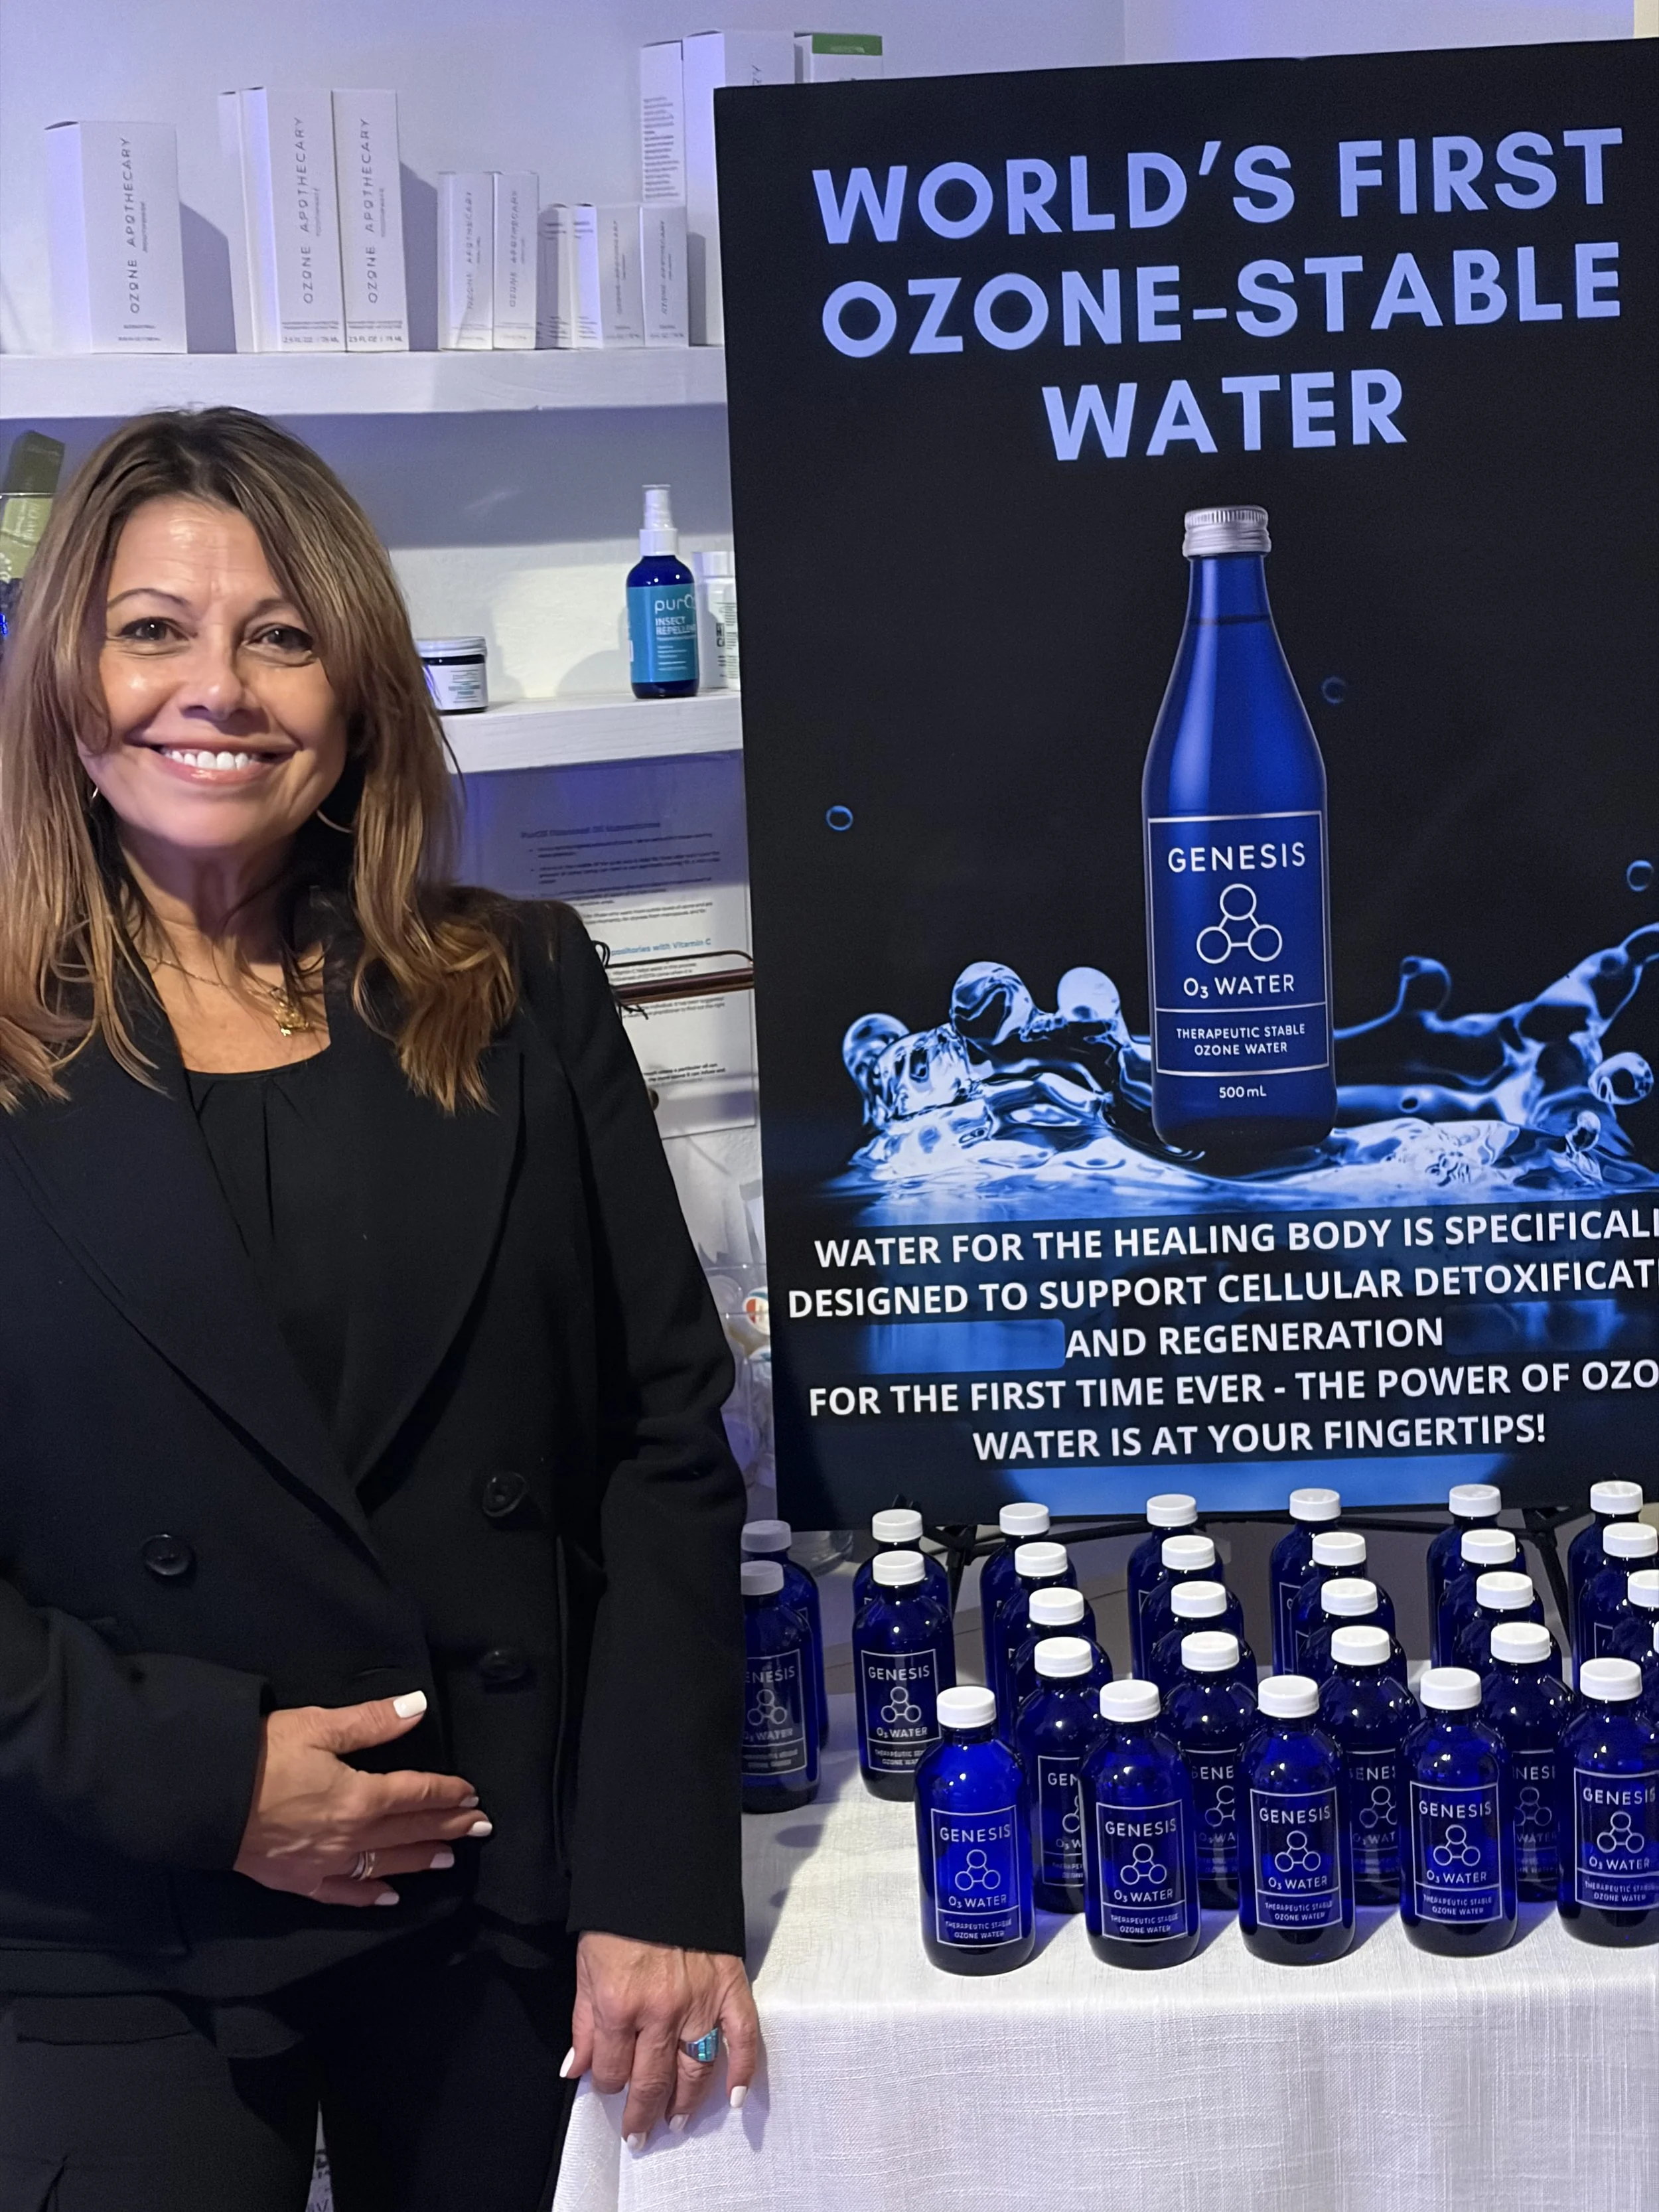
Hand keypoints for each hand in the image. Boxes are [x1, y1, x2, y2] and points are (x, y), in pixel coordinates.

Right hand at [233, 1692, 486, 1907]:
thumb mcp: (317, 1726)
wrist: (202, 1798)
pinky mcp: (297, 1881)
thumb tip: (418, 1707)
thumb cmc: (260, 1755)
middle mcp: (349, 1837)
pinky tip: (390, 1897)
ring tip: (450, 1856)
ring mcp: (324, 1864)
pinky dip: (369, 1896)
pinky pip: (342, 1894)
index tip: (471, 1793)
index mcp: (359, 1796)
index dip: (446, 1792)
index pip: (415, 1793)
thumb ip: (372, 1722)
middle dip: (447, 1826)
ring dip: (420, 1858)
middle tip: (480, 1827)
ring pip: (385, 1863)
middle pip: (408, 1830)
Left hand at [567, 1931, 759, 2146]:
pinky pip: (742, 2038)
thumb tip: (576, 2070)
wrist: (658, 1871)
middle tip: (640, 2134)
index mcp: (617, 2005)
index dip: (607, 2084)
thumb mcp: (586, 1967)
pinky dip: (742, 2071)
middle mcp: (659, 2013)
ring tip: (677, 2121)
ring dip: (685, 2103)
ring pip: (694, 2070)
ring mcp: (699, 2002)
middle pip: (651, 2081)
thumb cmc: (617, 1918)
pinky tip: (735, 2098)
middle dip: (642, 2114)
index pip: (611, 2071)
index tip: (608, 2086)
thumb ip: (583, 2023)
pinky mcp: (729, 1987)